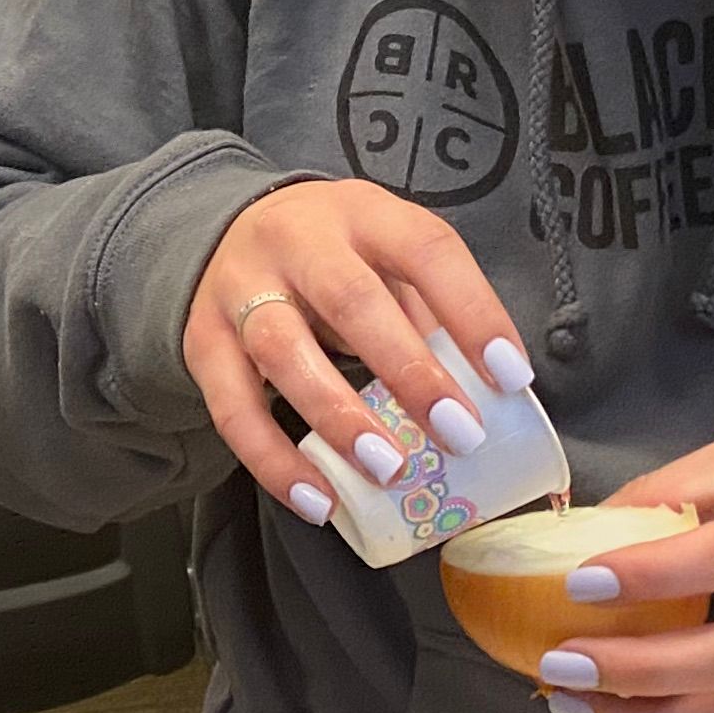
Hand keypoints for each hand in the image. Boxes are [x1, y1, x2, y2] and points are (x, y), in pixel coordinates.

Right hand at [185, 179, 532, 523]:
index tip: (511, 376)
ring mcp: (240, 288)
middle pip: (350, 300)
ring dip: (339, 416)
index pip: (424, 250)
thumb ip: (430, 310)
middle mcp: (295, 241)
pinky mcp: (202, 340)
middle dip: (409, 372)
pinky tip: (318, 501)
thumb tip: (492, 398)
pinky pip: (232, 408)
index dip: (472, 311)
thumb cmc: (336, 256)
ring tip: (389, 469)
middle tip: (459, 433)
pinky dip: (274, 461)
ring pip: (281, 350)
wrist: (230, 230)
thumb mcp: (385, 255)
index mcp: (361, 212)